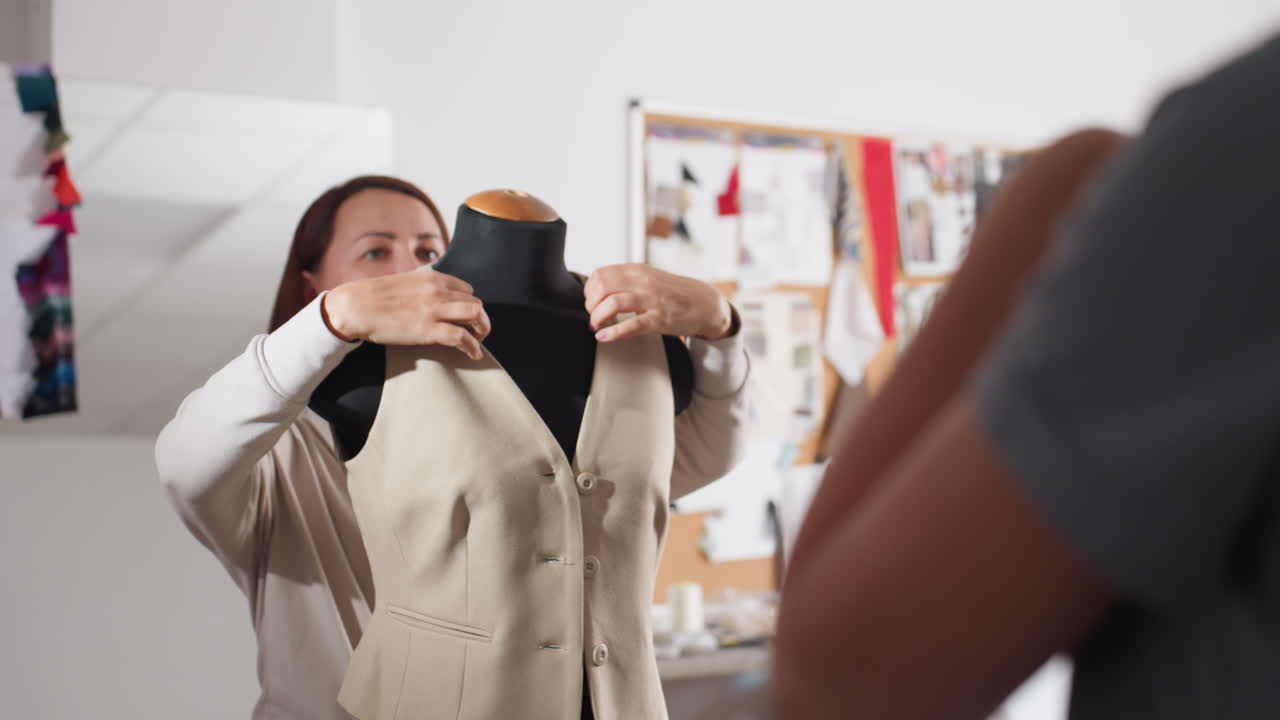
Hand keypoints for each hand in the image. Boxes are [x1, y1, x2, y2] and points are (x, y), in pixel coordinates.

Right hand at [322, 267, 490, 359]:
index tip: (467, 315)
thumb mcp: (404, 282)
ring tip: (479, 341)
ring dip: (482, 329)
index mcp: (432, 278)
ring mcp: (434, 310)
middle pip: (474, 303)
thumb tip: (433, 298)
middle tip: (477, 330)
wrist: (354, 306)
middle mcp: (437, 291)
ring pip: (475, 316)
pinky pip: (461, 337)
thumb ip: (422, 287)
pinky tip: (474, 354)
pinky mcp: (428, 331)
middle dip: (480, 319)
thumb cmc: (373, 296)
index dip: (469, 304)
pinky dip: (472, 347)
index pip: (466, 289)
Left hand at [584, 264, 734, 342]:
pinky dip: (613, 332)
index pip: (600, 274)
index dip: (589, 291)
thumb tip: (597, 288)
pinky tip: (604, 337)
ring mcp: (652, 300)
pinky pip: (632, 325)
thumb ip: (625, 280)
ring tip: (596, 326)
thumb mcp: (647, 277)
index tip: (591, 302)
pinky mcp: (659, 319)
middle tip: (593, 316)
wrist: (704, 303)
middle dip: (591, 304)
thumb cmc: (673, 292)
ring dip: (598, 317)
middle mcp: (643, 282)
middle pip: (602, 287)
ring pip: (613, 304)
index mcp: (637, 270)